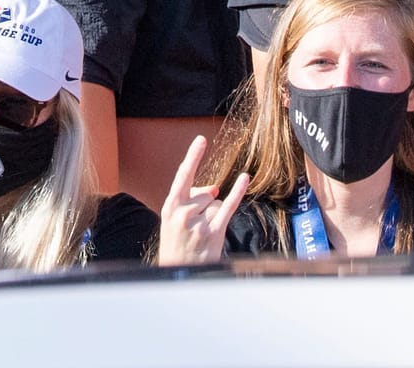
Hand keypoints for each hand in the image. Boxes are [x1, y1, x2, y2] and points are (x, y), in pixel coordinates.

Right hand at [158, 135, 247, 265]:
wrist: (178, 275)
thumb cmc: (176, 245)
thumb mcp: (173, 220)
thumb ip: (190, 199)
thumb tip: (215, 188)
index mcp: (169, 207)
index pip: (182, 176)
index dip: (193, 157)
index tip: (201, 139)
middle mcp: (182, 213)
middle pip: (206, 193)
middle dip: (205, 206)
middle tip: (193, 229)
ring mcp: (198, 224)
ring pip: (216, 202)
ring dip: (213, 215)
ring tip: (201, 235)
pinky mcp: (214, 233)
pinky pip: (228, 206)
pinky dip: (237, 192)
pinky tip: (244, 178)